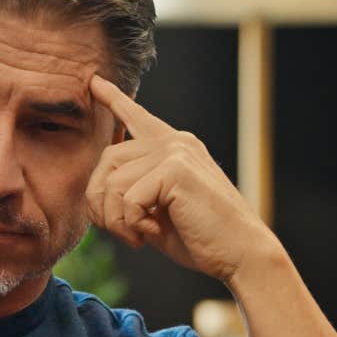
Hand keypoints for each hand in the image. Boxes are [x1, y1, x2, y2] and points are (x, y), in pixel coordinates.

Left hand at [85, 75, 280, 283]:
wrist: (241, 254)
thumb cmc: (202, 239)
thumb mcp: (159, 212)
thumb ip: (134, 194)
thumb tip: (99, 193)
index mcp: (175, 148)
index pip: (137, 117)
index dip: (113, 100)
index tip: (95, 83)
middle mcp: (175, 142)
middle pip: (107, 159)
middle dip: (100, 201)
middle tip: (120, 231)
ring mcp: (176, 152)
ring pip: (113, 182)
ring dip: (114, 219)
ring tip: (137, 236)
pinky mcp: (176, 169)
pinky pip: (127, 198)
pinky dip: (130, 224)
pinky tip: (150, 234)